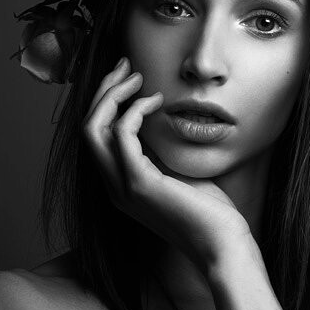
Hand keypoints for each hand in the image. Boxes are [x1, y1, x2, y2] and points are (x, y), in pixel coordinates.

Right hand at [81, 57, 252, 272]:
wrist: (222, 244)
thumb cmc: (210, 212)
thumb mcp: (179, 173)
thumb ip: (162, 152)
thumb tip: (163, 118)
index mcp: (121, 185)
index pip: (96, 137)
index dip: (106, 103)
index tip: (127, 78)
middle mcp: (113, 187)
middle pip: (87, 128)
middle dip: (103, 92)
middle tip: (125, 66)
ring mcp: (122, 188)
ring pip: (92, 130)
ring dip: (112, 96)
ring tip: (137, 77)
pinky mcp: (139, 185)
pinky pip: (121, 135)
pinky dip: (134, 111)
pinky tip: (157, 101)